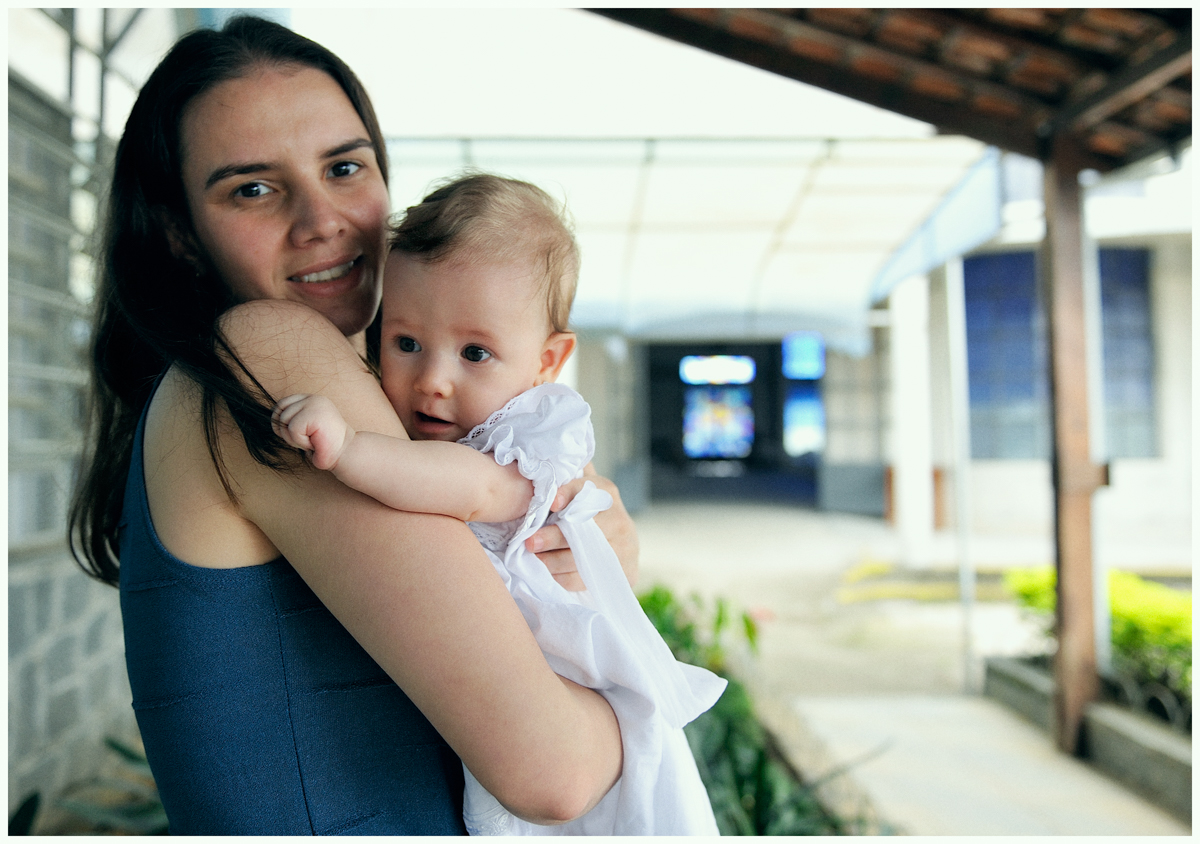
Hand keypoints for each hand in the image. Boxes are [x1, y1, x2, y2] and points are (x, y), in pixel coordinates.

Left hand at [272, 393, 353, 471]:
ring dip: (295, 438)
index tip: (294, 434)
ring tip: (312, 440)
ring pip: (284, 421)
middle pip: (279, 411)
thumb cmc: (324, 445)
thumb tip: (274, 417)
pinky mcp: (314, 413)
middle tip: (305, 439)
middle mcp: (312, 398)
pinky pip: (292, 429)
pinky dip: (300, 441)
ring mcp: (314, 404)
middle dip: (285, 430)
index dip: (280, 420)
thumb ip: (293, 417)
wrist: (345, 453)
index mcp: (310, 399)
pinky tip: (314, 442)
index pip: (282, 404)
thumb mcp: (306, 427)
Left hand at [525, 463, 638, 590]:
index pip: (587, 489)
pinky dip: (562, 578)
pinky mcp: (620, 572)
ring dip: (553, 561)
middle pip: (585, 528)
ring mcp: (622, 547)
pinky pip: (586, 578)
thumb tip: (544, 449)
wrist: (623, 550)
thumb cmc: (593, 514)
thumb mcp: (586, 490)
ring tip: (533, 561)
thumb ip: (570, 474)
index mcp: (606, 492)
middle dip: (555, 536)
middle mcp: (618, 518)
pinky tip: (546, 575)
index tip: (551, 503)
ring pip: (583, 556)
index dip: (569, 494)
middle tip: (529, 542)